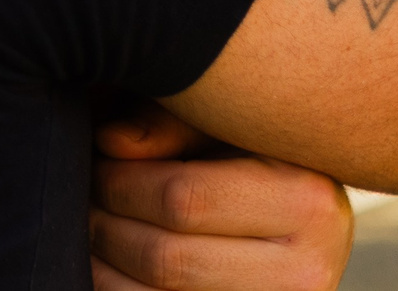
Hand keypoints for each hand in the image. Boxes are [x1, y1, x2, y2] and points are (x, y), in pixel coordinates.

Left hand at [91, 98, 353, 290]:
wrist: (313, 221)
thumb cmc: (261, 156)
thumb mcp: (232, 123)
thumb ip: (173, 124)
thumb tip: (110, 142)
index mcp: (306, 203)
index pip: (184, 199)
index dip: (122, 182)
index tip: (97, 159)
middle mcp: (305, 271)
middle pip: (167, 259)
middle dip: (107, 226)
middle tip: (84, 196)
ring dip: (106, 267)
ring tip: (90, 228)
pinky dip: (121, 290)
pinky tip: (107, 265)